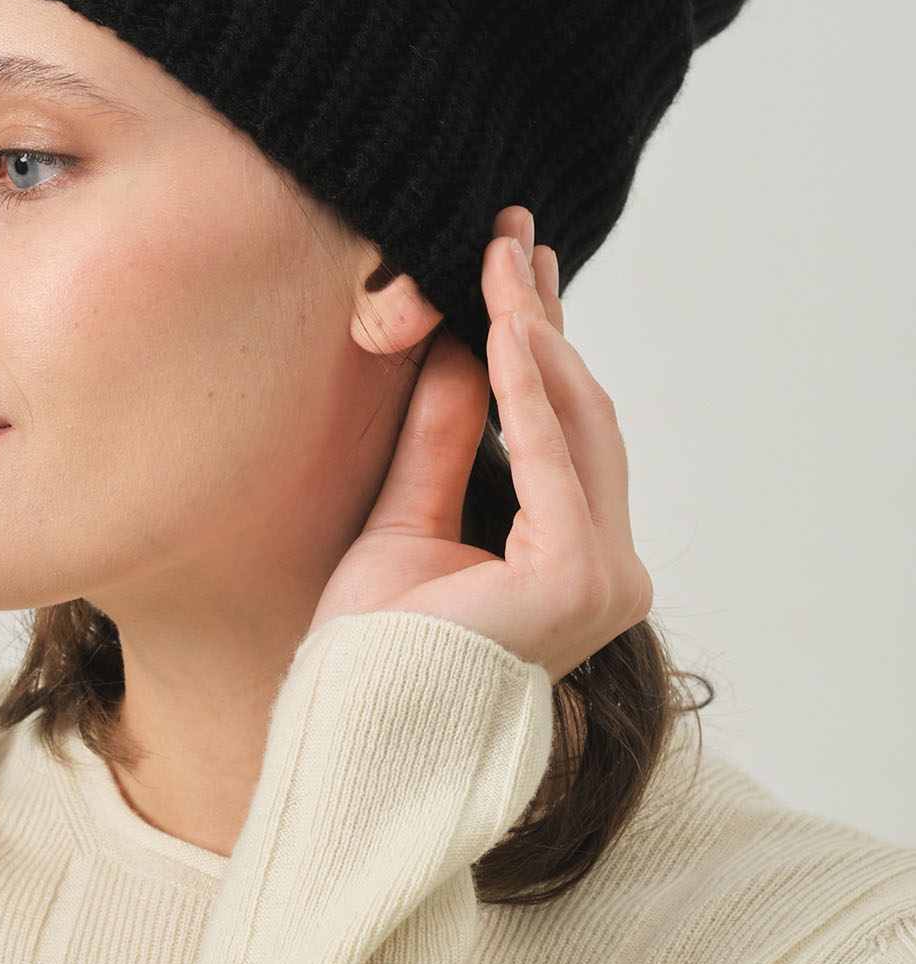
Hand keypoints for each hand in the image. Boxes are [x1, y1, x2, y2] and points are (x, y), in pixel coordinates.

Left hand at [306, 206, 653, 684]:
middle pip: (578, 417)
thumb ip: (444, 439)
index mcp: (573, 560)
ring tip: (498, 259)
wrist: (354, 727)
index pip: (562, 432)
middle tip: (510, 235)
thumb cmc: (373, 650)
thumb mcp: (406, 518)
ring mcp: (603, 576)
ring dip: (535, 335)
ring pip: (575, 425)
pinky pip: (552, 457)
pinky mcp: (578, 577)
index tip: (514, 267)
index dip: (540, 344)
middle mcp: (609, 569)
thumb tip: (462, 346)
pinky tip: (502, 325)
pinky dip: (526, 388)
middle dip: (543, 322)